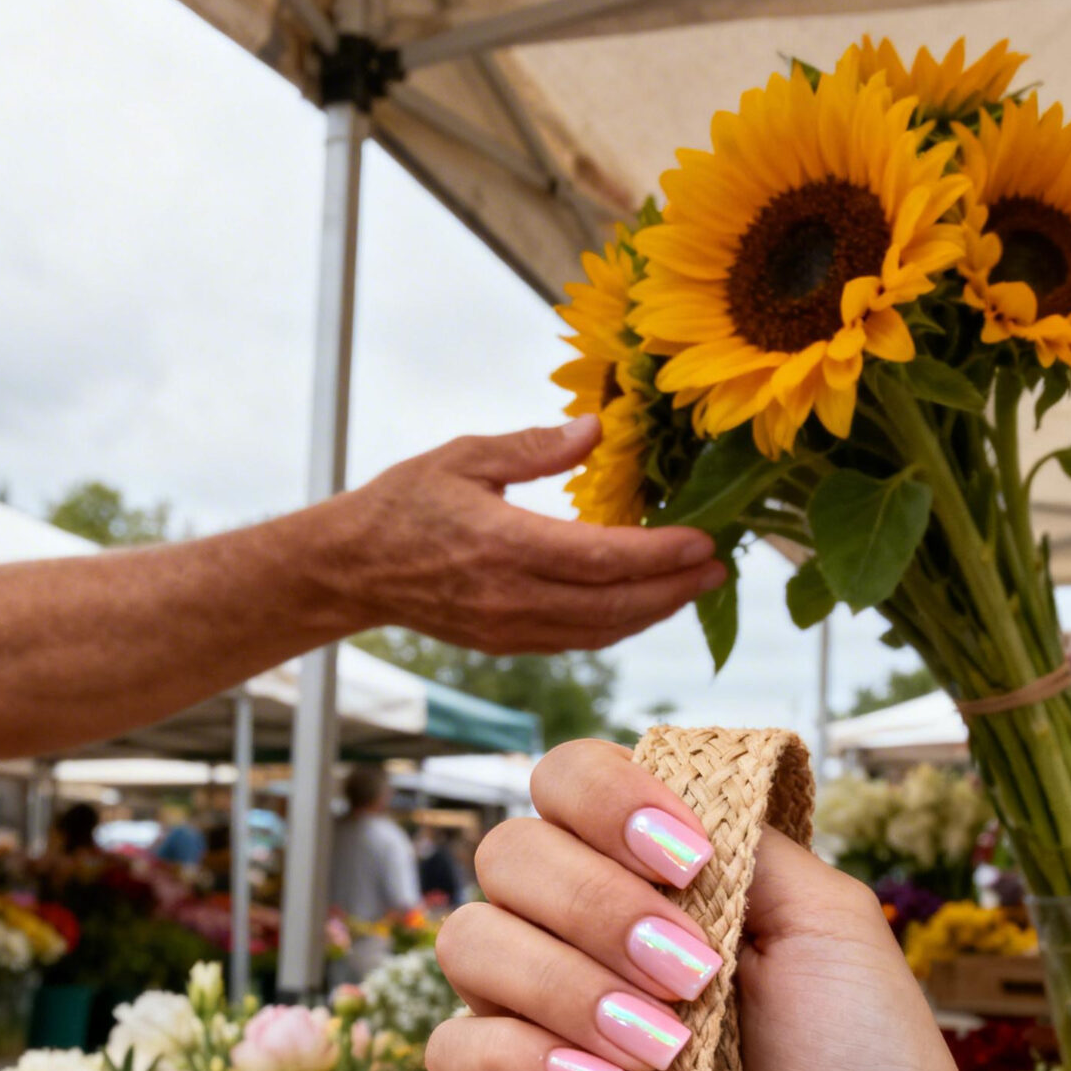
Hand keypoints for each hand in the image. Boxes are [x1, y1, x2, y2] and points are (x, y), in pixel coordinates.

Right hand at [327, 415, 725, 652]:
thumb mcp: (464, 456)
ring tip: (693, 586)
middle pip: (614, 606)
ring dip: (653, 612)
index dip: (660, 555)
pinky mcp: (505, 643)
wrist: (352, 569)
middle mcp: (511, 597)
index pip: (602, 558)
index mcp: (504, 545)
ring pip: (600, 632)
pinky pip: (576, 640)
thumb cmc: (404, 503)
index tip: (704, 540)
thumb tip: (597, 428)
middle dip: (674, 589)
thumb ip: (533, 446)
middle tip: (719, 567)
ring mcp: (509, 628)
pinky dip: (618, 625)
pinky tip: (643, 604)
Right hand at [428, 740, 1070, 1070]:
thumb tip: (659, 791)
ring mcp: (542, 1021)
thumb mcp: (828, 918)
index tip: (685, 862)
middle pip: (507, 856)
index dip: (603, 802)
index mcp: (653, 876)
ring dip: (565, 985)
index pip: (565, 782)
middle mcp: (585, 934)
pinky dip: (521, 1061)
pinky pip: (453, 1054)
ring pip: (468, 945)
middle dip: (594, 907)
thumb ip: (737, 836)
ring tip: (663, 1050)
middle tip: (691, 977)